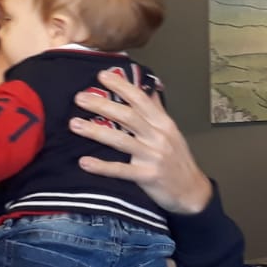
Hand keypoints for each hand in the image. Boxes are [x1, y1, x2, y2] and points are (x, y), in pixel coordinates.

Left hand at [72, 69, 211, 214]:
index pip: (141, 99)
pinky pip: (121, 171)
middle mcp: (159, 137)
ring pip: (121, 141)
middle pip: (128, 116)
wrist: (191, 191)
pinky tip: (84, 162)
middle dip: (102, 105)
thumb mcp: (171, 132)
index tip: (103, 76)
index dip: (122, 86)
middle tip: (80, 98)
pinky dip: (102, 166)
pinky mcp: (147, 177)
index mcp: (163, 124)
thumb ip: (157, 111)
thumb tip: (148, 88)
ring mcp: (153, 157)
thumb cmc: (178, 160)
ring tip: (74, 124)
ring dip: (96, 131)